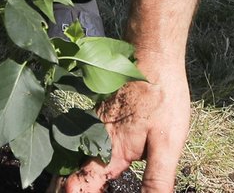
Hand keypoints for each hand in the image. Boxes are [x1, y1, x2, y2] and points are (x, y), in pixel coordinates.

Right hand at [67, 69, 190, 192]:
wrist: (153, 54)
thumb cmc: (163, 97)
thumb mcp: (168, 144)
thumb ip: (156, 180)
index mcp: (109, 152)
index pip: (80, 185)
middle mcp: (95, 139)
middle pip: (68, 174)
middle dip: (65, 188)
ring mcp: (95, 125)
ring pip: (70, 158)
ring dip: (65, 178)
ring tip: (66, 188)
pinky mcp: (101, 116)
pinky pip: (78, 143)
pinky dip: (73, 161)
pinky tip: (81, 165)